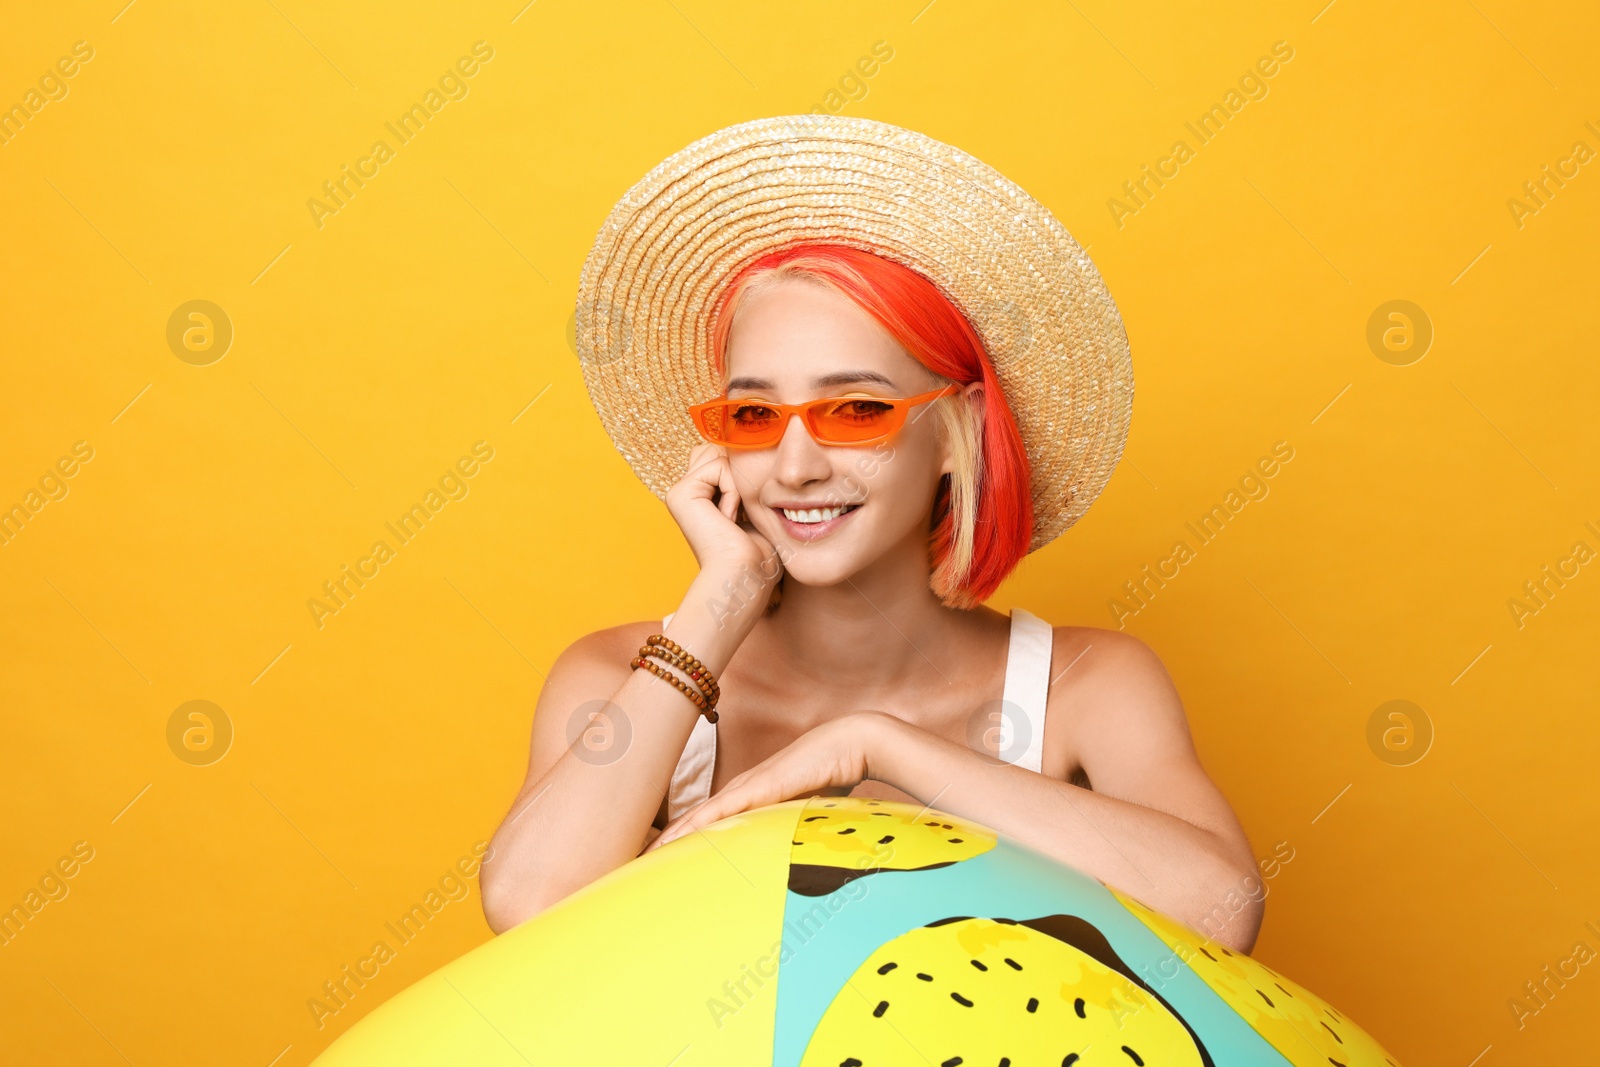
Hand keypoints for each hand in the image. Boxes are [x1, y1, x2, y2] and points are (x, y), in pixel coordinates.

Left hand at [642, 713, 886, 852]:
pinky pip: (723, 810)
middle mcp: (743, 788)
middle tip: (639, 861)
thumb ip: (797, 823)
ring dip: (673, 837)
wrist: (851, 743)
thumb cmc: (835, 772)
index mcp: (752, 794)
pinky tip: (678, 840)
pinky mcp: (761, 787)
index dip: (684, 837)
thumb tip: (797, 847)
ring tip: (647, 856)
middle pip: (695, 819)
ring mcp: (750, 786)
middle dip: (667, 841)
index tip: (662, 858)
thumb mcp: (809, 807)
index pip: (709, 820)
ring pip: (701, 816)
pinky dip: (698, 826)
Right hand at [665, 442, 783, 598]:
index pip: (722, 456)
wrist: (744, 576)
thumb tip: (748, 449)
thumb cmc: (756, 553)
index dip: (742, 472)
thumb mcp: (754, 508)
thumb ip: (744, 479)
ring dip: (738, 484)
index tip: (748, 511)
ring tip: (734, 518)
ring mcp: (680, 492)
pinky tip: (728, 520)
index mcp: (699, 496)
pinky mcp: (681, 493)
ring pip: (720, 455)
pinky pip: (719, 467)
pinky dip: (733, 491)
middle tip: (741, 514)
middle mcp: (685, 492)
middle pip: (718, 449)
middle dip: (739, 472)